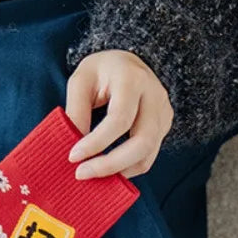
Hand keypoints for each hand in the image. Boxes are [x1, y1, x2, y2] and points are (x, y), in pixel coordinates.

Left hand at [65, 49, 174, 179]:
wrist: (127, 63)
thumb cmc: (100, 72)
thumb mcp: (80, 81)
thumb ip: (76, 111)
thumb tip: (76, 150)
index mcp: (132, 78)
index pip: (119, 119)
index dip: (96, 143)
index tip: (73, 157)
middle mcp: (155, 95)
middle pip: (142, 142)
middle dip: (111, 164)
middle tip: (82, 174)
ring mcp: (163, 112)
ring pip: (147, 155)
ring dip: (119, 171)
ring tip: (92, 174)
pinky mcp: (164, 126)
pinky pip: (148, 157)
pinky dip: (127, 169)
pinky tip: (108, 170)